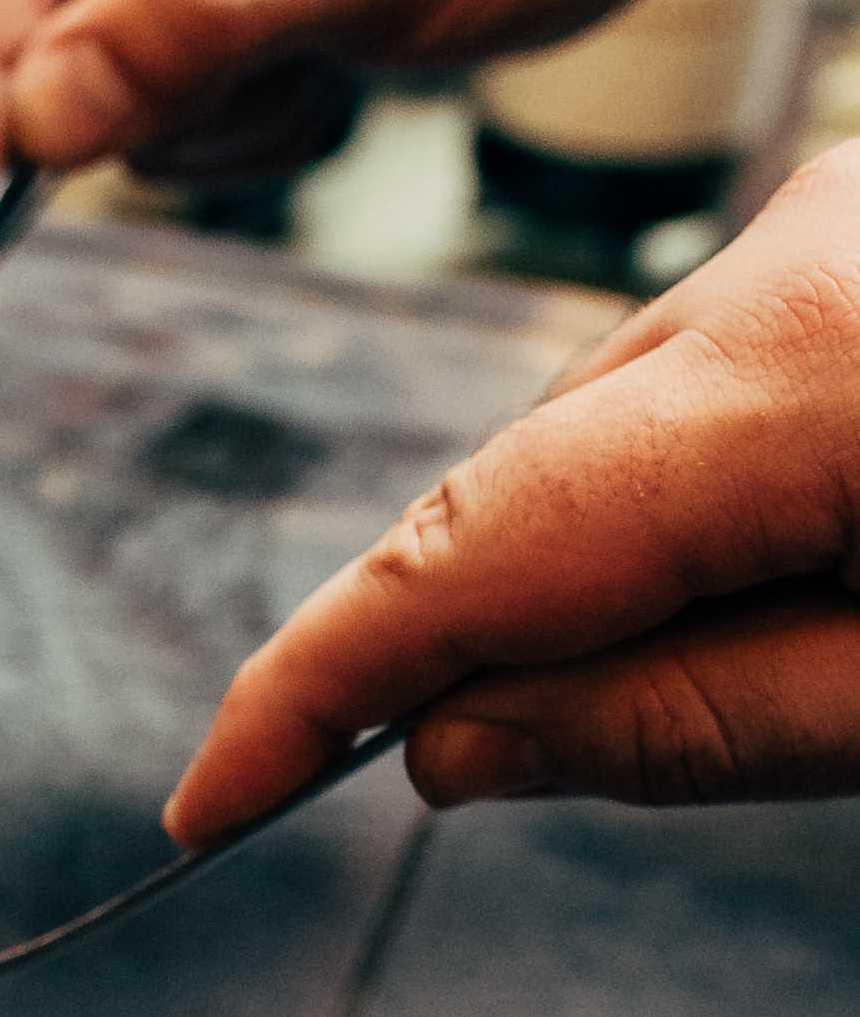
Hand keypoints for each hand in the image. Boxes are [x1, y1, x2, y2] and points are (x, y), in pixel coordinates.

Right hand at [0, 0, 737, 222]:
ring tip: (333, 55)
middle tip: (263, 94)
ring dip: (203, 111)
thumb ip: (192, 19)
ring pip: (90, 70)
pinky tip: (334, 63)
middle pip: (25, 4)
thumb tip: (33, 126)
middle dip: (125, 90)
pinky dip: (242, 114)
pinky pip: (160, 90)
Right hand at [167, 150, 859, 842]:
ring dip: (628, 562)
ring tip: (792, 644)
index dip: (320, 680)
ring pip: (618, 430)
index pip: (473, 544)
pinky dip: (704, 487)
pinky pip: (708, 376)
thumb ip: (698, 724)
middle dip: (512, 637)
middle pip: (536, 480)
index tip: (219, 795)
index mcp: (807, 366)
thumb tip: (460, 744)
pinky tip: (810, 552)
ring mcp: (829, 221)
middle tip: (561, 768)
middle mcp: (794, 249)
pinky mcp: (852, 232)